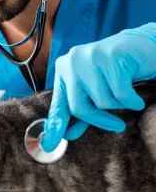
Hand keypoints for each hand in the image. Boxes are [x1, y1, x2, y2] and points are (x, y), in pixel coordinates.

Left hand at [41, 23, 155, 151]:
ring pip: (102, 102)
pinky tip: (135, 94)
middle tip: (117, 125)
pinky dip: (132, 100)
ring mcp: (90, 57)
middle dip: (100, 120)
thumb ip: (82, 110)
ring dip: (119, 104)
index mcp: (64, 69)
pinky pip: (121, 94)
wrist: (142, 46)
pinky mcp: (111, 56)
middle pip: (79, 107)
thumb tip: (67, 134)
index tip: (50, 145)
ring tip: (125, 92)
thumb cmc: (117, 71)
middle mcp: (72, 61)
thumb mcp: (95, 90)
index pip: (59, 104)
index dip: (55, 126)